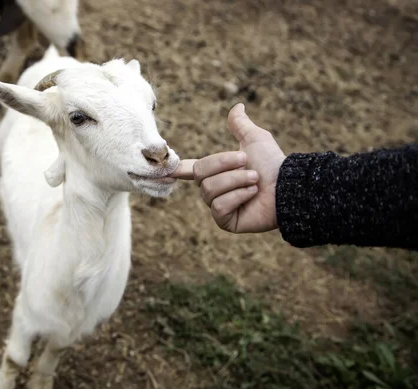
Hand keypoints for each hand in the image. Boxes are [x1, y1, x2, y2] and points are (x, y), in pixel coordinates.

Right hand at [170, 103, 285, 232]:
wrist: (289, 185)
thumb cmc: (274, 163)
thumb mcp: (255, 139)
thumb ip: (241, 125)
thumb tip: (238, 106)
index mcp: (216, 172)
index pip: (188, 170)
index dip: (172, 169)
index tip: (159, 169)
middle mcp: (214, 190)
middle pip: (200, 174)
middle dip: (224, 165)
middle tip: (248, 163)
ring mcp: (219, 207)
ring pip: (209, 190)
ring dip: (236, 180)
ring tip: (255, 180)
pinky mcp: (225, 222)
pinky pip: (218, 207)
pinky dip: (238, 196)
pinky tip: (252, 194)